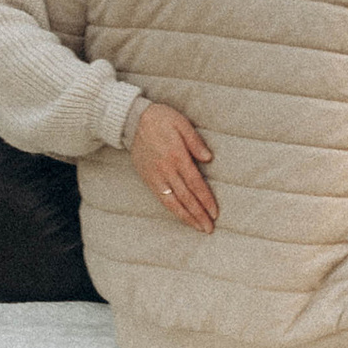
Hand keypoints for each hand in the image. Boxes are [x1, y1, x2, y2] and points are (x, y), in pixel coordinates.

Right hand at [128, 99, 216, 232]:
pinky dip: (172, 210)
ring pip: (173, 202)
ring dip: (187, 217)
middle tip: (209, 228)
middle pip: (186, 197)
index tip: (215, 212)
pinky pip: (162, 198)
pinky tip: (181, 217)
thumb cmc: (161, 119)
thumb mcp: (181, 122)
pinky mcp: (148, 179)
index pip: (195, 183)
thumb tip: (209, 158)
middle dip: (199, 214)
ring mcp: (156, 176)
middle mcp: (166, 169)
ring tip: (198, 227)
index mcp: (177, 155)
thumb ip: (195, 141)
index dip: (206, 199)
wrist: (132, 120)